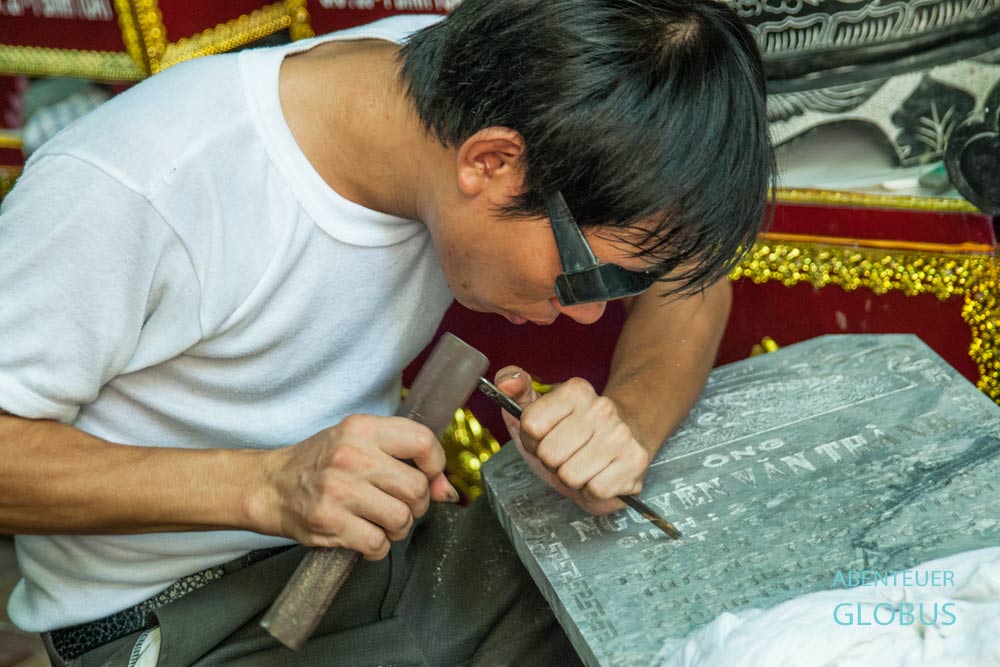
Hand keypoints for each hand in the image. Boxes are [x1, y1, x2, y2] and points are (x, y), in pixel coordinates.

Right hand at [252, 414, 457, 559]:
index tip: (430, 477)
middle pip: (417, 488)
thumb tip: (447, 490)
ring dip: (397, 528)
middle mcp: (352, 456)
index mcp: (363, 429)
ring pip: (401, 519)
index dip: (436, 466)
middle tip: (400, 505)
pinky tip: (364, 536)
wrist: (270, 485)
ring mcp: (339, 490)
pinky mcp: (329, 522)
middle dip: (416, 505)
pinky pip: (377, 544)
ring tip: (380, 521)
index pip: (423, 442)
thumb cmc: (321, 463)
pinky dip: (377, 547)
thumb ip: (403, 456)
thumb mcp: (360, 442)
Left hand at [494, 367, 650, 515]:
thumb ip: (513, 390)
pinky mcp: (634, 462)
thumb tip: (508, 381)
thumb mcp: (537, 410)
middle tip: (567, 454)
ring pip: (570, 476)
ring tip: (583, 465)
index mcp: (575, 391)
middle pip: (549, 454)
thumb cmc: (573, 431)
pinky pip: (595, 490)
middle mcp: (601, 408)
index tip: (545, 437)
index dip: (532, 440)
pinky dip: (592, 490)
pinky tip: (600, 474)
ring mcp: (621, 434)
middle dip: (552, 462)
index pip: (531, 425)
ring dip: (573, 478)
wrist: (624, 441)